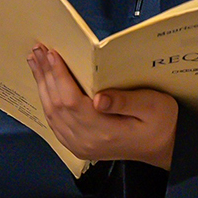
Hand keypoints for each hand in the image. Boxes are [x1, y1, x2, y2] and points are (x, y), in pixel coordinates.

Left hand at [27, 45, 175, 169]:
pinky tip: (43, 83)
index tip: (51, 53)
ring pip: (51, 113)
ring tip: (35, 61)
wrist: (163, 148)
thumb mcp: (154, 106)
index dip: (59, 76)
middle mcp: (87, 141)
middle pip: (56, 105)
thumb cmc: (162, 123)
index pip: (71, 101)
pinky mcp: (76, 145)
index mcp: (105, 131)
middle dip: (45, 75)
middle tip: (37, 50)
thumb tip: (98, 98)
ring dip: (42, 85)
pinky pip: (54, 121)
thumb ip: (126, 102)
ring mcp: (79, 145)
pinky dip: (46, 99)